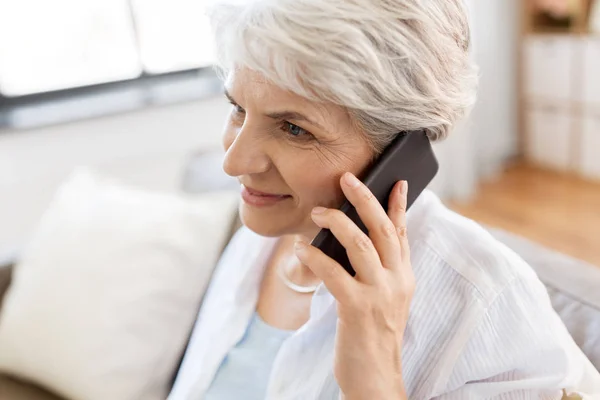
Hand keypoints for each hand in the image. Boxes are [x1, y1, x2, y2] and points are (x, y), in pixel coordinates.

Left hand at [294, 172, 413, 399]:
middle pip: (383, 229)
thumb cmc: (373, 335)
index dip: (399, 205)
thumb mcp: (384, 299)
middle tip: (347, 179)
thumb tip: (352, 237)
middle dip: (365, 199)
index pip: (402, 233)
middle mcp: (397, 281)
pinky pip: (334, 272)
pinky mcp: (357, 307)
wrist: (376, 376)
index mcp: (404, 277)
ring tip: (318, 211)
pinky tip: (301, 248)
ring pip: (361, 244)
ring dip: (337, 222)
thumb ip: (377, 269)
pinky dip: (315, 256)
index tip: (396, 181)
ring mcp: (379, 294)